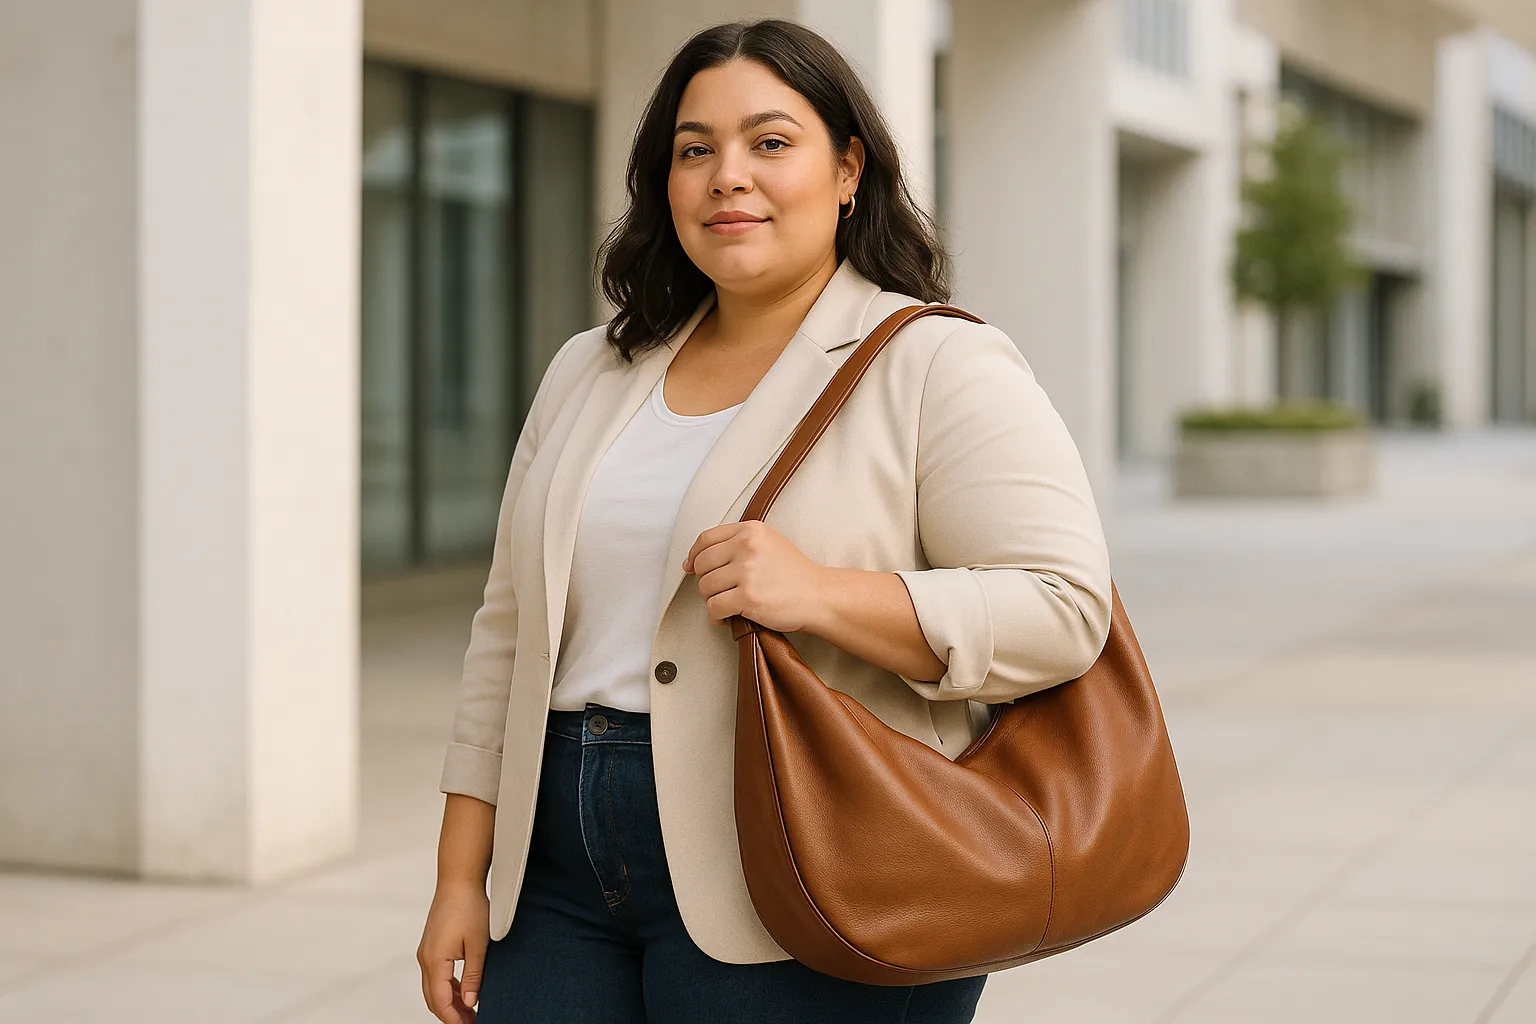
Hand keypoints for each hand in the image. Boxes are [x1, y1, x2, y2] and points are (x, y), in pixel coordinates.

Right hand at [417, 880, 490, 1023]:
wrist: (458, 880)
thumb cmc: (470, 907)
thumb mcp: (478, 944)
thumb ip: (474, 976)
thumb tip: (472, 1002)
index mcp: (435, 960)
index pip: (441, 1001)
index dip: (454, 1018)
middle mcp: (425, 959)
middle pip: (433, 999)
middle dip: (451, 1014)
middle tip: (472, 1022)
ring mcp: (426, 952)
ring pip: (433, 988)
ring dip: (450, 1002)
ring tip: (471, 1011)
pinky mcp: (431, 946)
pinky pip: (436, 976)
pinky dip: (448, 988)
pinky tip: (464, 992)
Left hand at [683, 521, 829, 632]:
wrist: (818, 596)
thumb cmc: (794, 574)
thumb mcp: (769, 543)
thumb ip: (738, 543)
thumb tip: (696, 558)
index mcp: (750, 530)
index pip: (706, 539)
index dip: (694, 555)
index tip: (690, 567)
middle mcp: (747, 546)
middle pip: (702, 564)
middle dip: (706, 581)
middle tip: (720, 591)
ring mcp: (747, 571)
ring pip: (705, 587)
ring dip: (712, 600)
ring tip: (727, 604)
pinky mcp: (748, 597)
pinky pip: (714, 608)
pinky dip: (716, 617)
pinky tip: (727, 618)